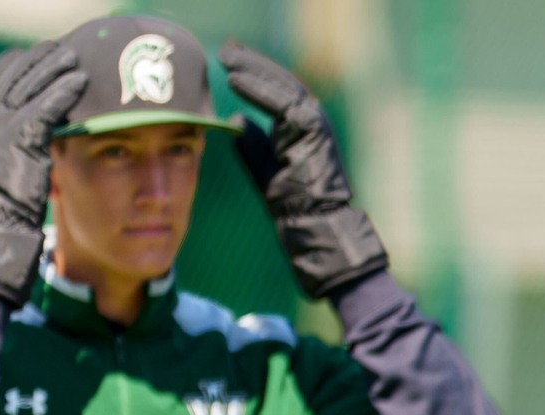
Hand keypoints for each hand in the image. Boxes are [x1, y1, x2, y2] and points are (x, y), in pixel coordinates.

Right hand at [0, 42, 87, 302]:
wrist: (0, 232)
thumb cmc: (8, 211)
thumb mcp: (10, 172)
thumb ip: (19, 150)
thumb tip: (39, 140)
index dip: (17, 70)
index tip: (36, 57)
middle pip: (15, 81)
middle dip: (38, 64)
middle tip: (62, 51)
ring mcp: (5, 131)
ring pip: (31, 88)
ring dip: (53, 70)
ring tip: (75, 58)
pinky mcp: (25, 142)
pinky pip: (47, 108)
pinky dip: (64, 92)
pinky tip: (80, 80)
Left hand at [218, 41, 386, 297]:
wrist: (320, 235)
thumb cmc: (296, 214)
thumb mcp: (266, 174)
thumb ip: (254, 146)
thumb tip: (235, 118)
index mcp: (302, 134)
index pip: (278, 96)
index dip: (254, 77)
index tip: (228, 64)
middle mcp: (313, 127)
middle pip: (282, 84)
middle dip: (252, 64)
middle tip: (225, 50)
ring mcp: (316, 129)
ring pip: (285, 86)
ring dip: (254, 68)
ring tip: (226, 58)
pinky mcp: (314, 134)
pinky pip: (283, 103)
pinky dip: (259, 88)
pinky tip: (235, 79)